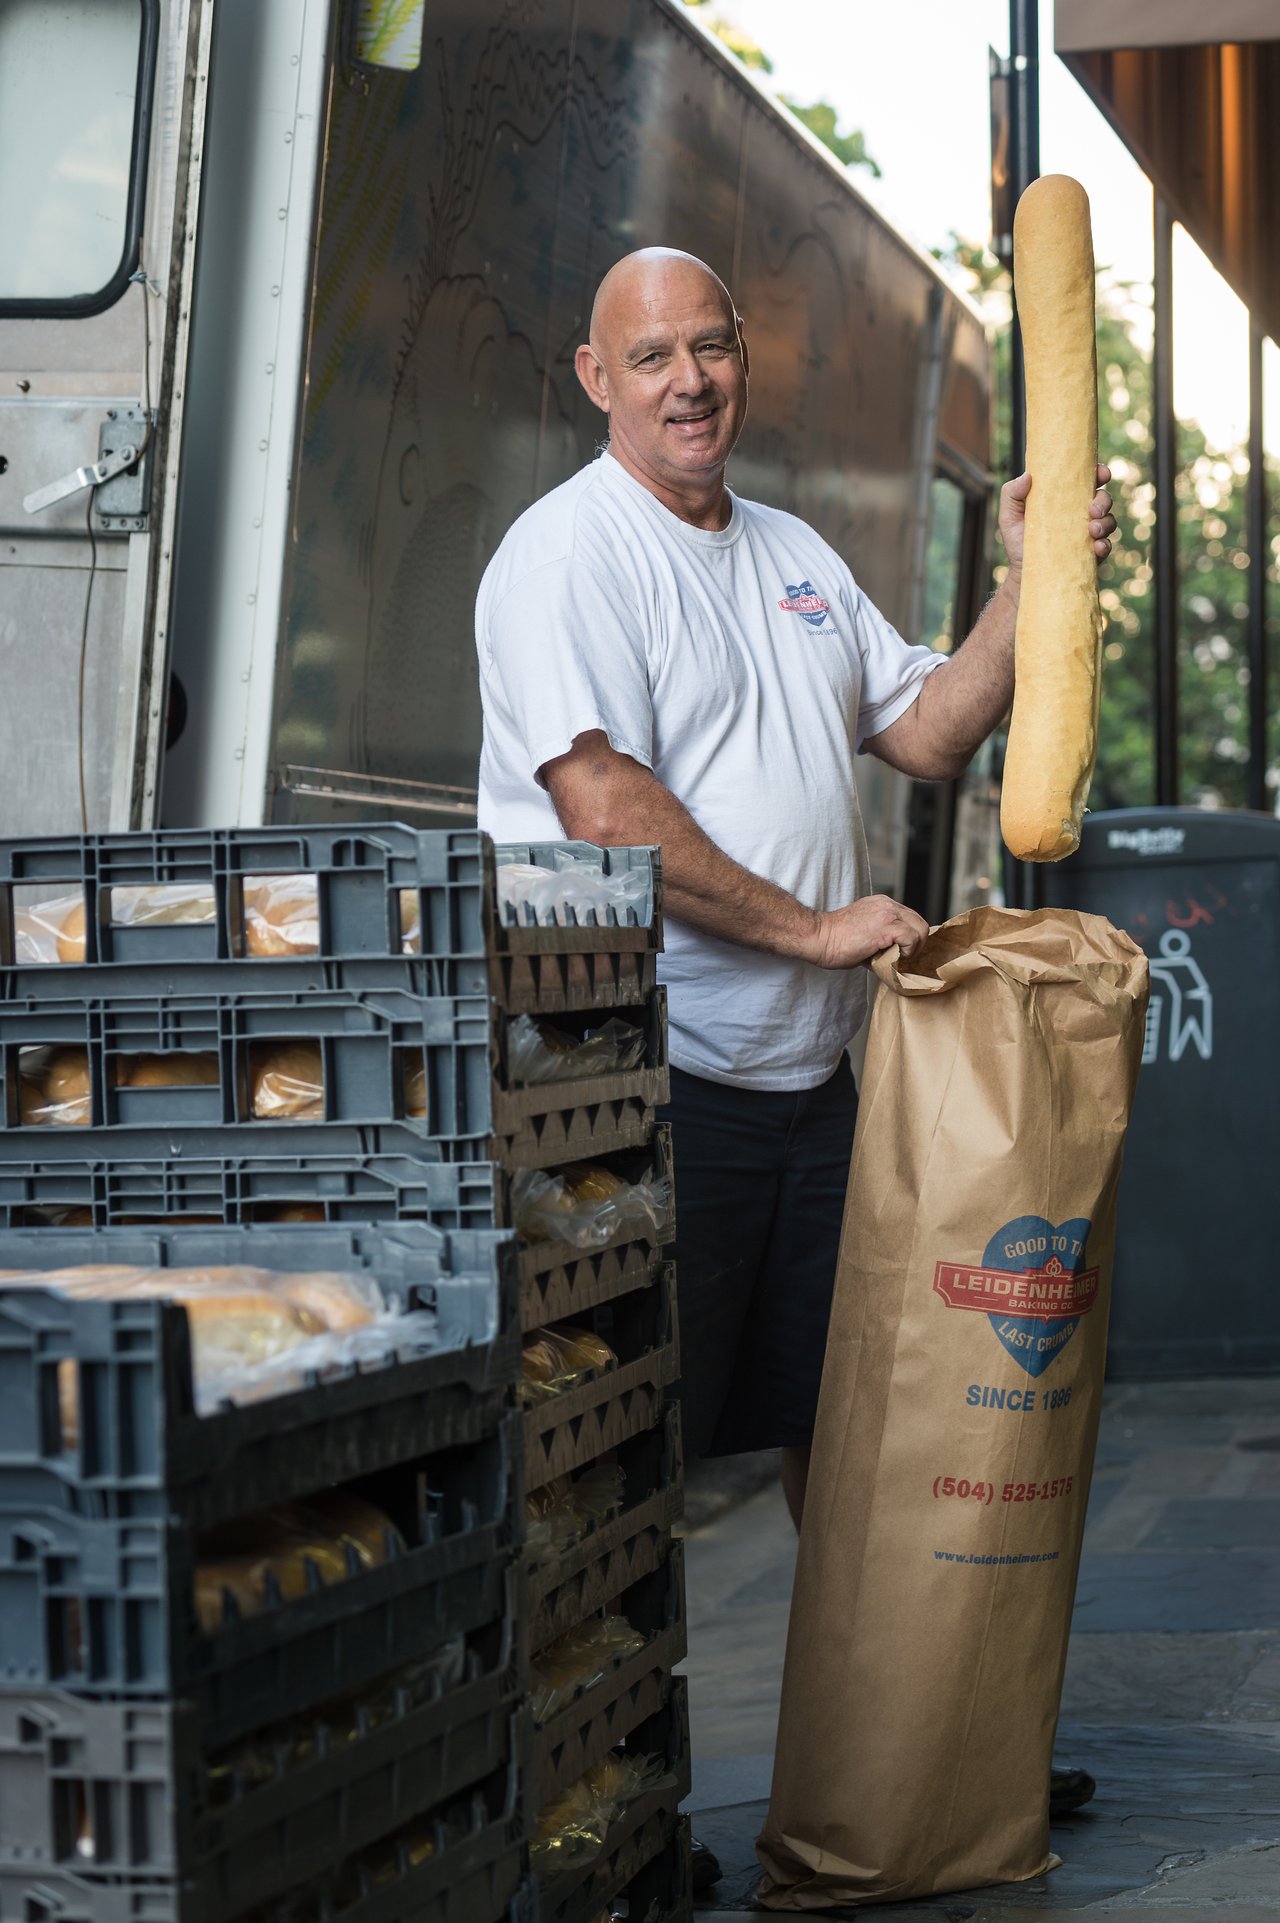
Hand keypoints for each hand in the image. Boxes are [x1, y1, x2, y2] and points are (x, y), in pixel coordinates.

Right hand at [805, 895, 928, 969]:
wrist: (819, 937)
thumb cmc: (834, 940)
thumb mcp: (863, 935)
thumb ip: (881, 941)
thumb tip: (894, 958)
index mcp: (881, 904)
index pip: (910, 918)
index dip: (911, 937)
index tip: (903, 952)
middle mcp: (887, 904)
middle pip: (919, 922)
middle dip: (917, 943)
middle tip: (905, 958)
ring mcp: (888, 913)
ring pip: (921, 929)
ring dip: (915, 948)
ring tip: (901, 959)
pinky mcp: (887, 925)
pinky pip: (913, 938)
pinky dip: (909, 951)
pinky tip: (895, 957)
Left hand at [997, 462, 1115, 575]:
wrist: (1023, 572)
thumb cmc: (1017, 540)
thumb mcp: (1009, 515)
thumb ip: (1012, 493)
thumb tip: (1028, 476)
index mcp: (1066, 497)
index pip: (1088, 479)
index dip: (1099, 472)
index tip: (1100, 474)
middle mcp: (1080, 512)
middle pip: (1103, 498)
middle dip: (1104, 500)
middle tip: (1093, 509)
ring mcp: (1088, 532)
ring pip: (1109, 520)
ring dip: (1105, 522)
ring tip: (1093, 530)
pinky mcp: (1091, 552)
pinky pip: (1106, 546)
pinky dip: (1105, 545)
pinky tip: (1097, 547)